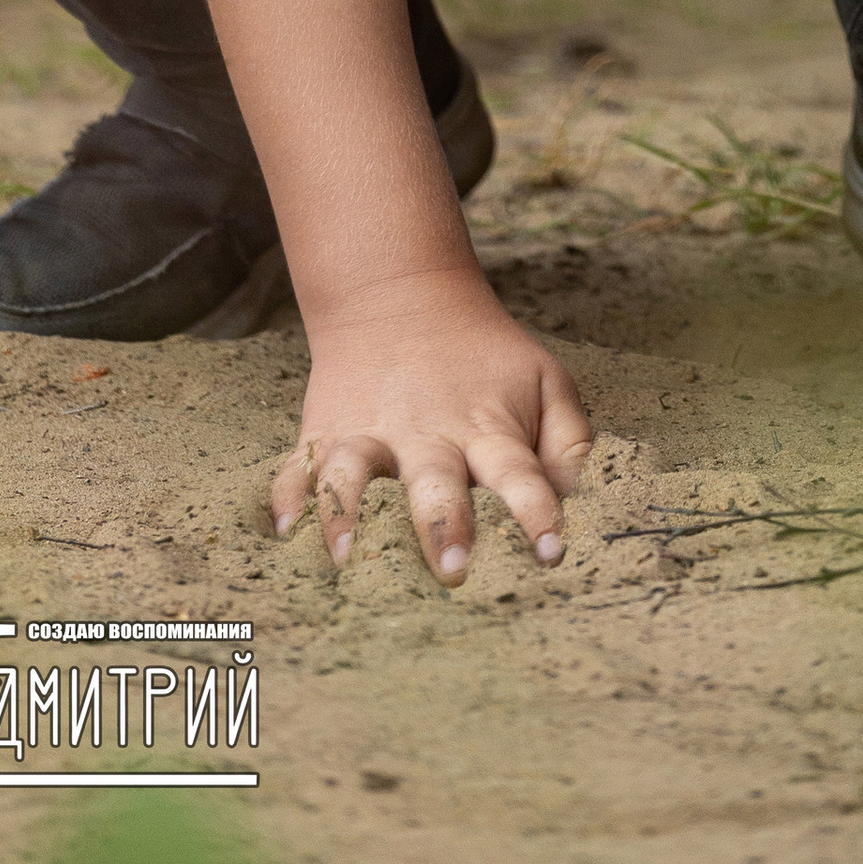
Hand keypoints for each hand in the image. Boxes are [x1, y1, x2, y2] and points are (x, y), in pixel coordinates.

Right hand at [272, 267, 592, 577]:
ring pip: (355, 474)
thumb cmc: (485, 360)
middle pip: (435, 482)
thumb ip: (570, 441)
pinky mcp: (324, 433)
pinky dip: (288, 498)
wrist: (401, 295)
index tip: (550, 552)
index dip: (535, 510)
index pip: (519, 473)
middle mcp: (427, 435)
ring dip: (350, 514)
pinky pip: (297, 468)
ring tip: (346, 557)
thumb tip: (578, 502)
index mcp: (487, 429)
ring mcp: (369, 433)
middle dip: (443, 525)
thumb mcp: (544, 380)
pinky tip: (284, 531)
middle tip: (451, 568)